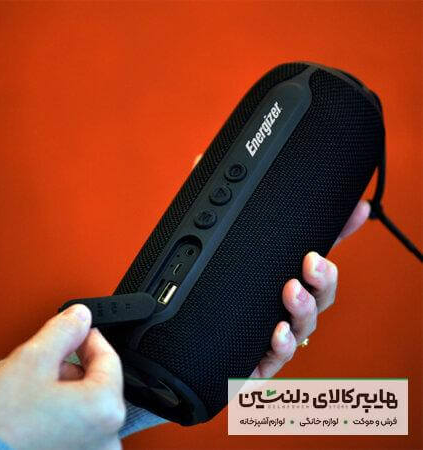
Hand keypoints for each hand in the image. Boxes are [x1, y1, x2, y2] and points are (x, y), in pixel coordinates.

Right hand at [0, 305, 124, 449]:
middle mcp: (107, 438)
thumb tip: (80, 317)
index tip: (77, 330)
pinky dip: (58, 415)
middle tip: (43, 363)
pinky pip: (74, 428)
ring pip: (83, 405)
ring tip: (29, 393)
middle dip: (69, 367)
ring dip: (61, 391)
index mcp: (106, 410)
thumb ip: (64, 331)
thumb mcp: (31, 361)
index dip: (89, 337)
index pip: (109, 357)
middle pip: (95, 383)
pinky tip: (32, 414)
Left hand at [192, 153, 369, 377]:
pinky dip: (283, 344)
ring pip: (308, 321)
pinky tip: (277, 333)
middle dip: (326, 274)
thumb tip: (200, 165)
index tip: (356, 210)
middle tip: (312, 260)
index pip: (316, 251)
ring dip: (305, 306)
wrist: (184, 345)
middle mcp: (284, 303)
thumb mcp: (207, 246)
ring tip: (291, 291)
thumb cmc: (206, 295)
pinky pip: (281, 356)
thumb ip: (206, 210)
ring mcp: (278, 332)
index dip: (339, 232)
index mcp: (278, 275)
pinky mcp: (262, 359)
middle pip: (322, 290)